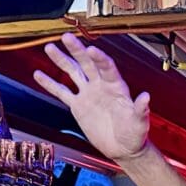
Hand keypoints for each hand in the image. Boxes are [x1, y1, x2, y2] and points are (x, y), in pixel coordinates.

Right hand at [34, 33, 150, 164]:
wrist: (123, 148)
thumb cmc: (134, 135)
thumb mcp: (139, 123)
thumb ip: (140, 110)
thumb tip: (146, 97)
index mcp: (116, 87)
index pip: (107, 68)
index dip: (99, 59)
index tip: (91, 49)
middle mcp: (101, 86)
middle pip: (87, 64)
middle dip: (77, 50)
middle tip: (67, 37)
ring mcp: (88, 94)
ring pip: (73, 72)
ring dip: (62, 60)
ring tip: (50, 47)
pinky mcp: (78, 105)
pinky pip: (62, 92)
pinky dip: (50, 84)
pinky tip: (39, 74)